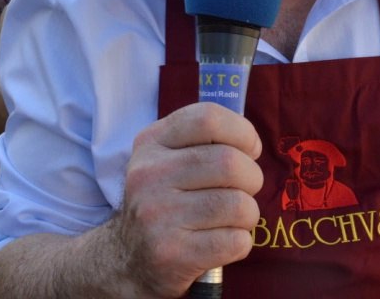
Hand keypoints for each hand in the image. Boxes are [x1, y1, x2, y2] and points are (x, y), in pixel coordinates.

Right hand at [108, 102, 262, 297]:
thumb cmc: (164, 203)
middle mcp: (150, 175)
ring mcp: (158, 215)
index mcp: (151, 143)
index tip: (250, 150)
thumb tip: (251, 143)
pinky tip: (223, 242)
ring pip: (238, 204)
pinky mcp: (172, 254)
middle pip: (229, 162)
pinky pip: (235, 241)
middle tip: (245, 190)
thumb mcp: (167, 160)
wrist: (127, 261)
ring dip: (248, 214)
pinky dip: (241, 243)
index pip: (207, 118)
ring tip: (232, 219)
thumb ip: (203, 141)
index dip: (242, 132)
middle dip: (252, 178)